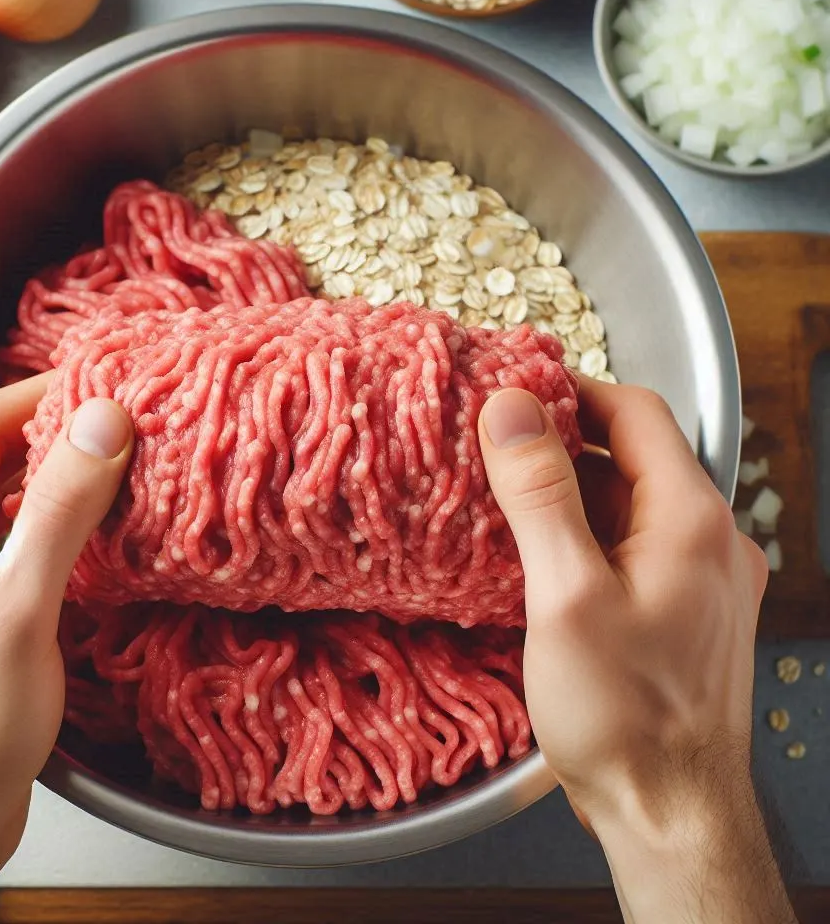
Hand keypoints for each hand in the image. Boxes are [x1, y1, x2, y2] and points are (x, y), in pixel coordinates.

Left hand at [0, 376, 131, 923]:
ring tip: (126, 462)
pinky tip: (103, 526)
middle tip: (128, 419)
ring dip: (62, 477)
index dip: (40, 394)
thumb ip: (61, 508)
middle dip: (57, 432)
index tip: (106, 381)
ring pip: (8, 497)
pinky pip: (19, 538)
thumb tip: (104, 420)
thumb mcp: (21, 604)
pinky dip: (60, 521)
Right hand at [478, 378, 793, 923]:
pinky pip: (633, 545)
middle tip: (494, 447)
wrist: (672, 813)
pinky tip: (540, 554)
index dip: (571, 391)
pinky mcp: (686, 611)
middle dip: (562, 442)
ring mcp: (703, 577)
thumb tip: (508, 407)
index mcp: (692, 519)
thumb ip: (539, 493)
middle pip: (633, 455)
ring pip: (630, 502)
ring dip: (571, 491)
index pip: (635, 412)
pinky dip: (587, 533)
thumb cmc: (623, 715)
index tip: (512, 392)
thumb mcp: (565, 594)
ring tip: (505, 497)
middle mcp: (710, 539)